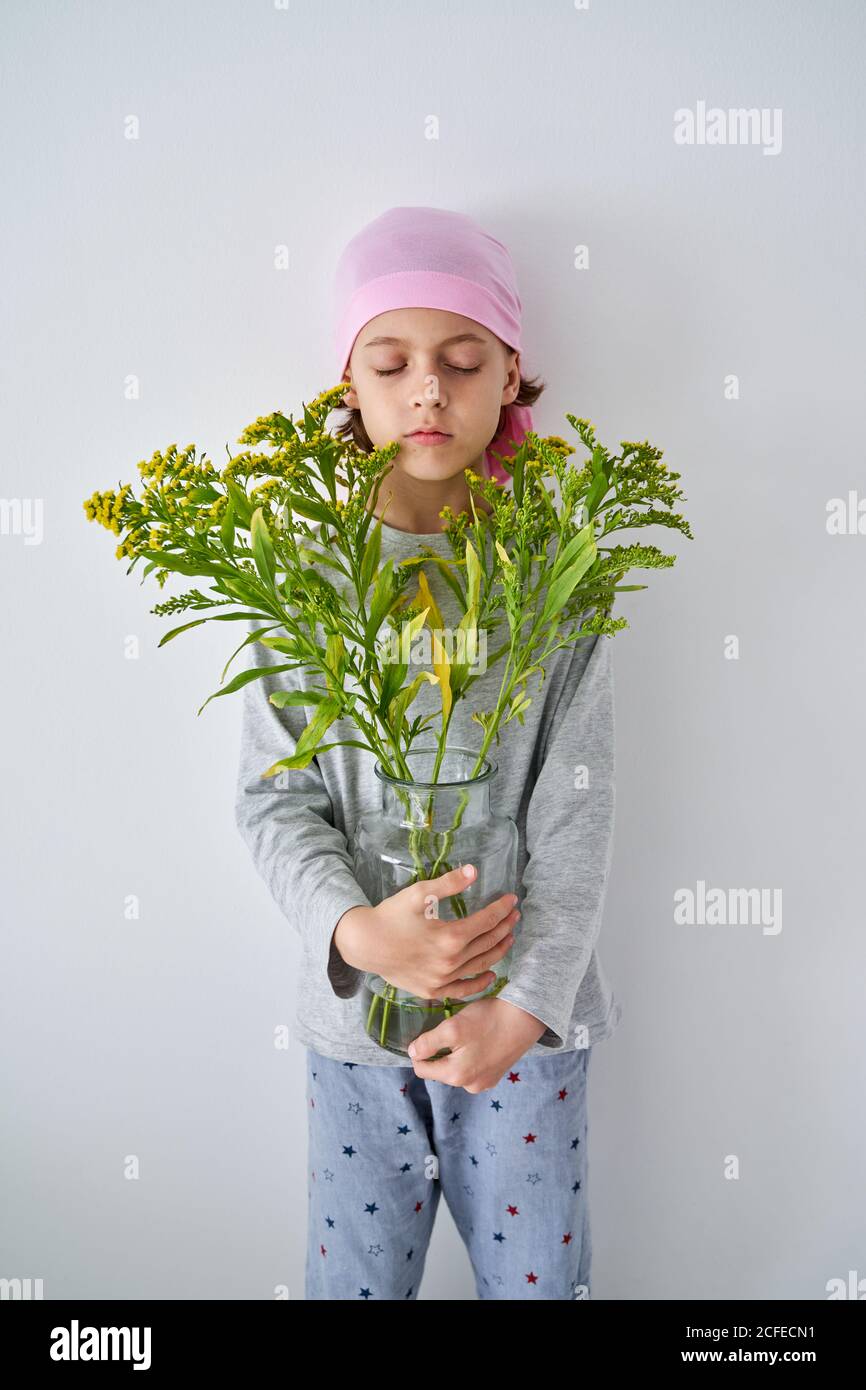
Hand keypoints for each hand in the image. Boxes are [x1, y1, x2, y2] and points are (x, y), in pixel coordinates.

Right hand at [334, 863, 519, 1002]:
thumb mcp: (419, 893)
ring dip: (499, 951)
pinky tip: (491, 974)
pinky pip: (463, 990)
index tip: (511, 900)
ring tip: (509, 938)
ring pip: (481, 965)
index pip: (486, 921)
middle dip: (505, 927)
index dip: (501, 909)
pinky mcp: (433, 991)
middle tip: (515, 915)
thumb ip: (449, 883)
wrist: (365, 944)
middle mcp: (451, 962)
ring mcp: (443, 980)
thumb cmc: (391, 916)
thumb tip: (474, 871)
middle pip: (487, 942)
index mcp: (450, 937)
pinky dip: (480, 983)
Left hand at [407, 996, 547, 1091]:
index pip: (422, 1069)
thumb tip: (413, 1054)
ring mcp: (485, 1082)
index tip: (425, 1033)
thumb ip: (428, 1043)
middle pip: (440, 1069)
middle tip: (448, 1028)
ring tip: (466, 1033)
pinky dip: (471, 1055)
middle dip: (439, 1051)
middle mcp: (470, 1086)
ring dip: (455, 1053)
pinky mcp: (496, 1075)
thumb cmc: (488, 1020)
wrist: (526, 1017)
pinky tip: (479, 1039)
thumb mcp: (452, 1027)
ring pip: (457, 1068)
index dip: (418, 1051)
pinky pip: (474, 1067)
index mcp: (457, 1076)